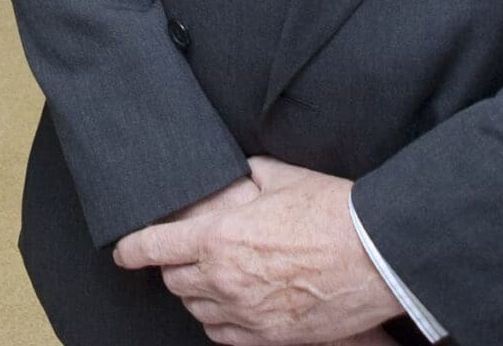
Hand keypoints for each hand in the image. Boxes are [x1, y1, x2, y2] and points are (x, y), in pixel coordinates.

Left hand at [113, 158, 400, 345]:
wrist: (379, 253)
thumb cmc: (333, 211)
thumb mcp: (280, 176)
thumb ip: (247, 175)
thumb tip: (238, 172)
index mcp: (218, 237)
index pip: (153, 248)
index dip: (131, 249)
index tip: (123, 251)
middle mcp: (224, 279)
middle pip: (174, 281)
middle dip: (174, 267)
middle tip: (185, 256)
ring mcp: (248, 312)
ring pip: (197, 310)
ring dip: (197, 295)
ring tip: (211, 280)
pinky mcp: (272, 336)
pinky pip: (225, 336)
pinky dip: (219, 323)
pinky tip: (228, 309)